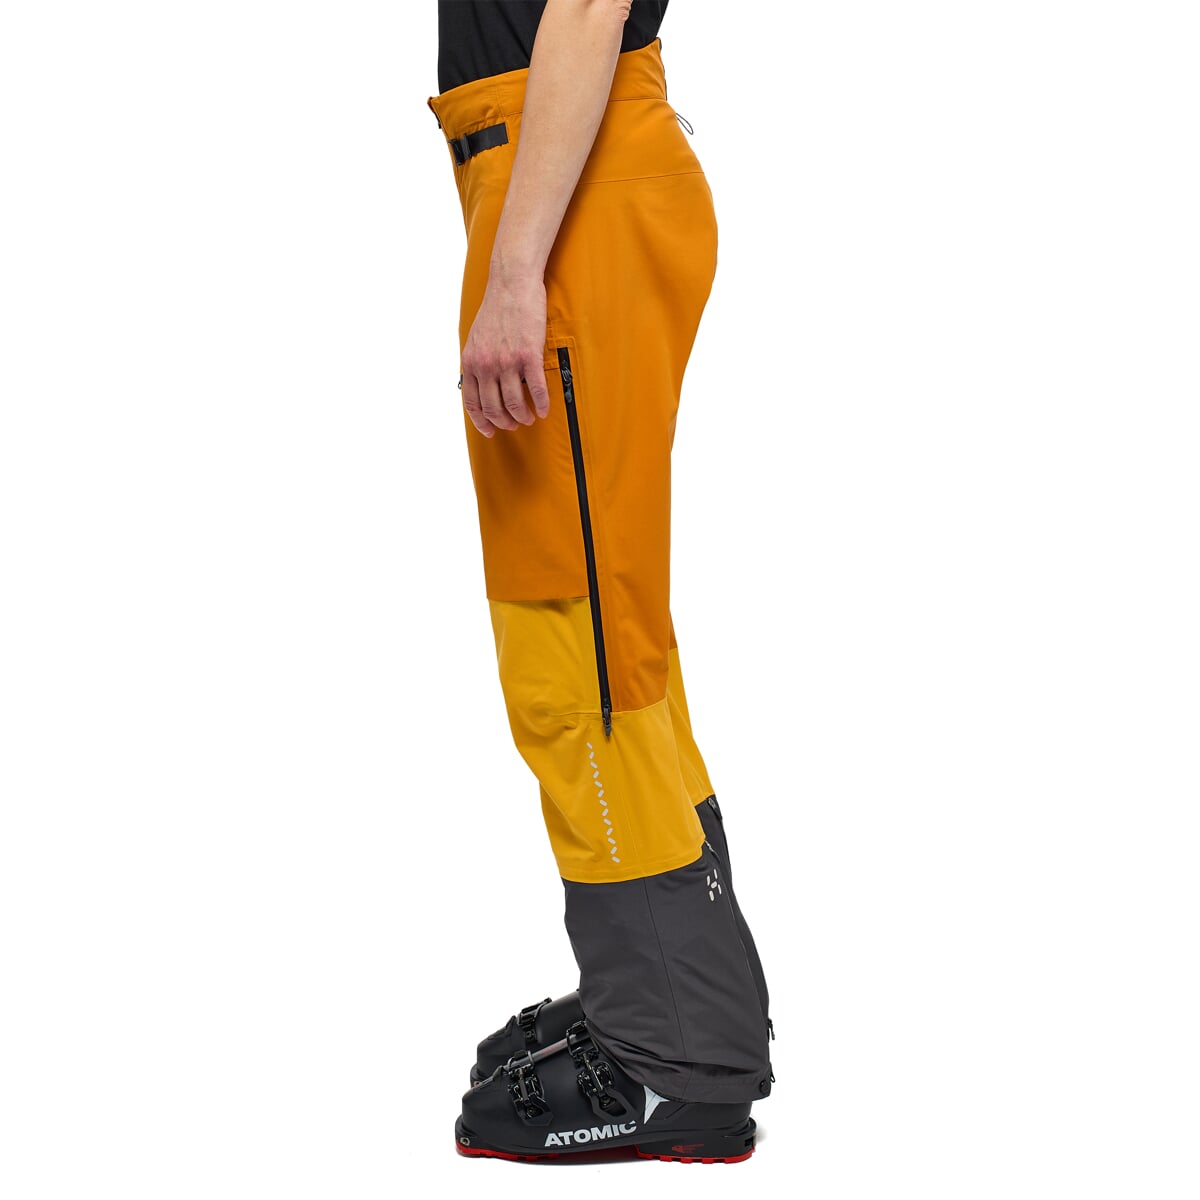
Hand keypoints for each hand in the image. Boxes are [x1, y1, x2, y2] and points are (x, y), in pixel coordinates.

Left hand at [460, 271, 551, 437]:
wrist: (512, 284)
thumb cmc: (497, 308)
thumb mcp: (476, 337)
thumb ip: (477, 361)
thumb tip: (481, 382)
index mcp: (471, 362)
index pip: (472, 403)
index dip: (481, 421)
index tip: (490, 430)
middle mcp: (486, 365)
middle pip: (494, 408)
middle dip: (505, 422)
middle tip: (515, 424)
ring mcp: (507, 361)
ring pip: (515, 404)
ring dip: (523, 416)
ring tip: (530, 417)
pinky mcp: (528, 355)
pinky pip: (536, 390)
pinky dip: (541, 404)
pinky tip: (544, 409)